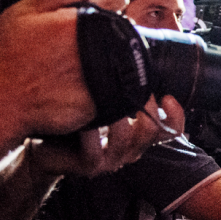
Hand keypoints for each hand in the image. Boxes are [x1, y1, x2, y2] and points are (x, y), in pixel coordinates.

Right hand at [0, 0, 131, 136]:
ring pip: (120, 57)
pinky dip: (102, 82)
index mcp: (80, 21)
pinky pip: (113, 85)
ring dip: (106, 57)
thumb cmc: (5, 60)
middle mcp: (96, 46)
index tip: (110, 4)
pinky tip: (74, 84)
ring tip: (71, 66)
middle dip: (107, 31)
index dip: (113, 0)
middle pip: (121, 29)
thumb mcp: (20, 13)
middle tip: (79, 43)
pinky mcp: (103, 99)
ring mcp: (102, 73)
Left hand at [29, 95, 183, 177]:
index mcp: (138, 135)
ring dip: (116, 116)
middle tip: (133, 87)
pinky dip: (90, 133)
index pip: (172, 130)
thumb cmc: (73, 118)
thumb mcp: (102, 99)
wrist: (44, 147)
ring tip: (106, 97)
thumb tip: (135, 53)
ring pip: (127, 140)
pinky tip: (84, 119)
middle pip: (153, 132)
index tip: (167, 96)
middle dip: (145, 107)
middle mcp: (129, 148)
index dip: (176, 115)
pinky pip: (95, 150)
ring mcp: (110, 159)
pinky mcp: (89, 166)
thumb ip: (121, 87)